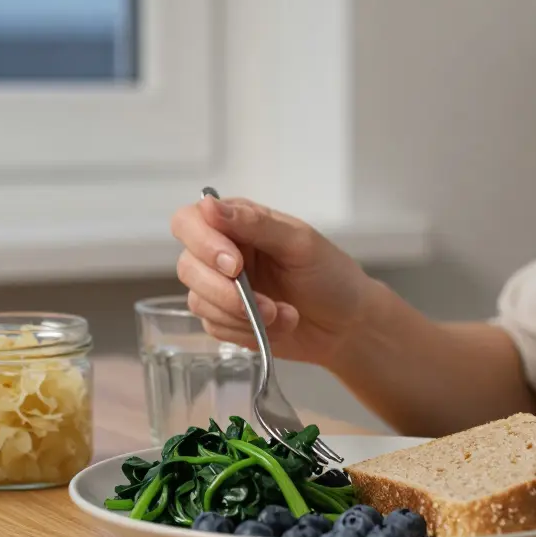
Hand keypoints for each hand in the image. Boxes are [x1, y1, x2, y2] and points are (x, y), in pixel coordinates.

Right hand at [169, 196, 376, 365]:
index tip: (235, 265)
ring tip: (282, 314)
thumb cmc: (331, 276)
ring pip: (199, 301)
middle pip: (188, 266)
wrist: (347, 325)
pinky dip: (248, 332)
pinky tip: (280, 325)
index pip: (189, 221)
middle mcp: (222, 252)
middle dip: (224, 291)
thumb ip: (255, 223)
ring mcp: (221, 288)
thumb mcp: (300, 243)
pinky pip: (215, 328)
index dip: (203, 243)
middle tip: (264, 303)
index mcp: (237, 223)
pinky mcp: (225, 320)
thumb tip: (209, 204)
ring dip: (242, 315)